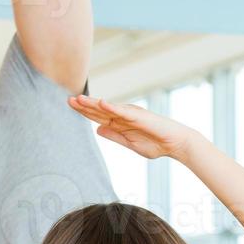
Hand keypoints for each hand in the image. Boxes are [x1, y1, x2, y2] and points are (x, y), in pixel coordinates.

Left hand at [70, 96, 200, 161]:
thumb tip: (98, 129)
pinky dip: (113, 107)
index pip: (98, 116)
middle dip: (84, 106)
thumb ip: (114, 136)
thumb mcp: (130, 143)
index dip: (84, 111)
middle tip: (68, 99)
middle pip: (99, 110)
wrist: (175, 144)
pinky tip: (101, 103)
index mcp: (120, 123)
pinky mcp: (140, 116)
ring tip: (79, 99)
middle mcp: (124, 116)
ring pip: (109, 108)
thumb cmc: (156, 144)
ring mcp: (131, 114)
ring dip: (94, 104)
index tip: (70, 105)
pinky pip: (124, 111)